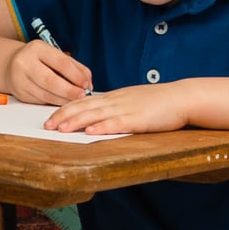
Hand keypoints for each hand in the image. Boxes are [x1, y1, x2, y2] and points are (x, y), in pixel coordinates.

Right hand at [6, 39, 92, 105]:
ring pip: (46, 95)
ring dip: (64, 100)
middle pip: (51, 81)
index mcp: (37, 48)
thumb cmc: (39, 59)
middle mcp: (25, 63)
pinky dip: (55, 103)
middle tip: (82, 95)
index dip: (76, 75)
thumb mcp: (54, 55)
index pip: (60, 63)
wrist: (11, 64)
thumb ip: (74, 66)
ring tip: (75, 100)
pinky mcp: (20, 93)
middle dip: (70, 91)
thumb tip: (88, 83)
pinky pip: (41, 101)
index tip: (86, 83)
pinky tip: (63, 102)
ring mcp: (20, 79)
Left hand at [46, 82, 193, 134]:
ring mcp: (127, 109)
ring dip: (76, 122)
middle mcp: (116, 101)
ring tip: (60, 128)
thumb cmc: (160, 102)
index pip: (83, 102)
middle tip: (46, 125)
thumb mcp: (133, 101)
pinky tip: (90, 132)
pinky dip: (102, 127)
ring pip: (96, 114)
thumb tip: (100, 115)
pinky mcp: (139, 119)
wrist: (182, 97)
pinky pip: (117, 123)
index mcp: (114, 97)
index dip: (65, 109)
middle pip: (84, 107)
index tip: (51, 117)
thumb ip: (116, 107)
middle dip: (63, 116)